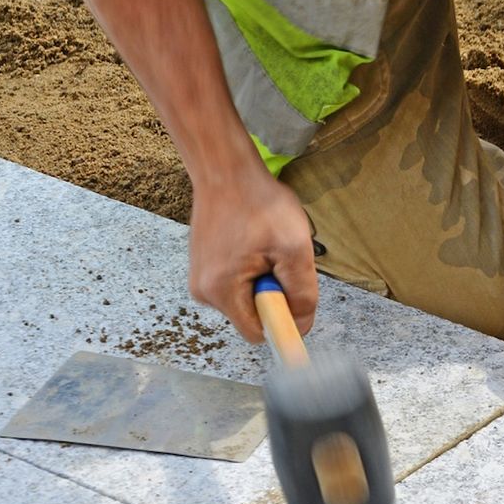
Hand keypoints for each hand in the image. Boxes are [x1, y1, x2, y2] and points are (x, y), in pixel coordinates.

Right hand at [187, 171, 317, 342]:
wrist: (226, 170)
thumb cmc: (258, 203)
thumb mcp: (295, 249)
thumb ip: (302, 294)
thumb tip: (300, 326)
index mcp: (220, 292)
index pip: (259, 333)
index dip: (282, 320)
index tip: (293, 294)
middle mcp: (203, 291)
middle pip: (253, 315)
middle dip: (273, 294)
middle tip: (278, 259)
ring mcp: (201, 278)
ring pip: (247, 298)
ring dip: (264, 279)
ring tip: (264, 246)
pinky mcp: (205, 266)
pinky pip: (238, 282)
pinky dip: (252, 268)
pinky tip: (253, 242)